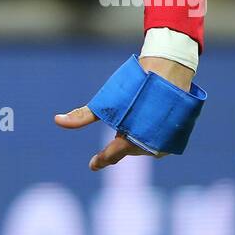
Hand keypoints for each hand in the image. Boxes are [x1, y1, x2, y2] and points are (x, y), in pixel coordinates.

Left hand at [54, 56, 194, 170]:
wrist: (169, 69)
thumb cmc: (135, 86)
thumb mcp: (107, 102)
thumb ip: (82, 116)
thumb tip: (57, 120)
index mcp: (132, 142)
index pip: (112, 155)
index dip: (101, 160)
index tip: (92, 165)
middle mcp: (152, 147)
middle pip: (129, 149)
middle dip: (121, 142)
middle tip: (118, 129)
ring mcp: (167, 143)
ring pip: (144, 146)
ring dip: (136, 138)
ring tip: (134, 122)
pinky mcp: (178, 136)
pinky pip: (159, 141)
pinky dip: (149, 135)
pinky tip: (146, 123)